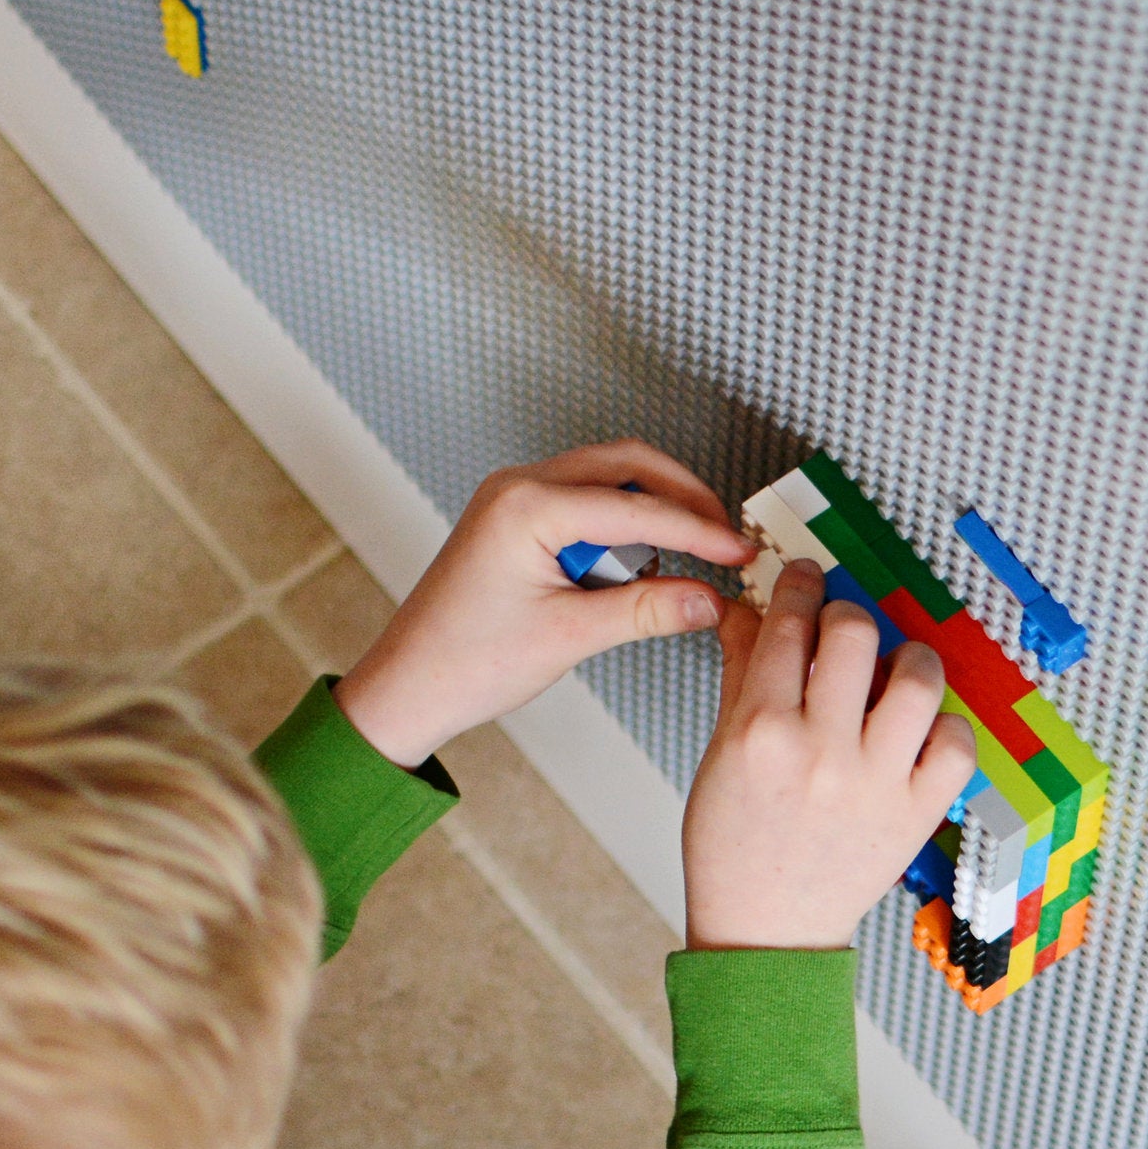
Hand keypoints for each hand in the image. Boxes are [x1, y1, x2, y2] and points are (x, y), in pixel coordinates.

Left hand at [333, 441, 754, 767]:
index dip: (698, 530)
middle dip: (682, 498)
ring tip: (685, 556)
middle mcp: (518, 487)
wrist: (410, 684)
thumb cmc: (467, 662)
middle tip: (722, 538)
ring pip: (607, 476)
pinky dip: (621, 522)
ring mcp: (514, 497)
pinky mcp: (515, 517)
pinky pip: (584, 500)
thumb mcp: (570, 637)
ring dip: (651, 508)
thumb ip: (646, 612)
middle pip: (628, 464)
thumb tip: (708, 599)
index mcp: (528, 508)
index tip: (737, 552)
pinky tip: (638, 563)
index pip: (637, 507)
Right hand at [683, 559, 980, 950]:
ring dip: (908, 660)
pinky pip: (957, 744)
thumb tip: (747, 610)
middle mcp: (820, 751)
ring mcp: (875, 783)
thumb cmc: (735, 849)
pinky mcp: (917, 814)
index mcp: (759, 730)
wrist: (765, 931)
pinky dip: (946, 728)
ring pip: (918, 679)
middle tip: (844, 631)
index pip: (790, 623)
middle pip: (854, 632)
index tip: (807, 579)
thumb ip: (740, 674)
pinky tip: (920, 732)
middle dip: (848, 616)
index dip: (802, 585)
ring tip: (893, 673)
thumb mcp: (718, 754)